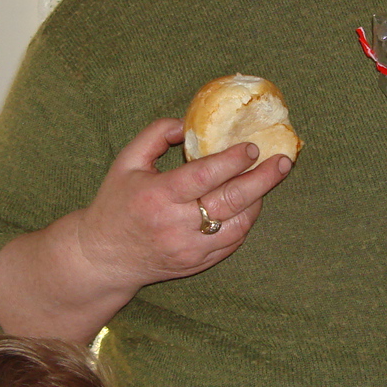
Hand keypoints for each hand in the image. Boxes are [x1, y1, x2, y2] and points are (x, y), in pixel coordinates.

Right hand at [73, 118, 292, 290]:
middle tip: (283, 161)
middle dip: (262, 179)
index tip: (252, 146)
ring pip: (238, 225)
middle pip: (231, 201)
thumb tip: (186, 123)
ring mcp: (190, 248)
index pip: (204, 176)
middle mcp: (176, 225)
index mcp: (157, 196)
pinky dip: (246, 221)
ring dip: (258, 200)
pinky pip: (233, 242)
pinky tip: (250, 203)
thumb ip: (154, 135)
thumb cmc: (116, 204)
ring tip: (269, 178)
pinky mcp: (197, 263)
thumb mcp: (125, 162)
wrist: (104, 257)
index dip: (232, 160)